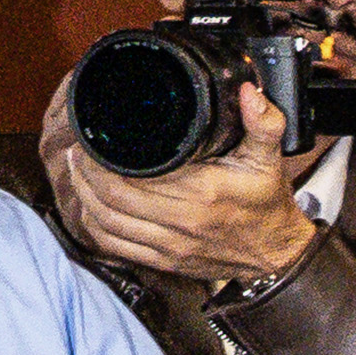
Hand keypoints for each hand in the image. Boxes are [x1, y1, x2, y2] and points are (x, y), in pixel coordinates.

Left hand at [38, 73, 323, 290]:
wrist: (276, 255)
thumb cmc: (267, 206)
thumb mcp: (269, 160)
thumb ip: (263, 123)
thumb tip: (246, 92)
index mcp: (201, 195)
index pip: (132, 179)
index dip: (102, 160)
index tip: (93, 139)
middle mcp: (180, 223)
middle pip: (111, 200)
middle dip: (87, 174)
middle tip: (80, 151)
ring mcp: (169, 246)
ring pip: (107, 224)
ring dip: (85, 198)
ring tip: (79, 172)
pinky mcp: (165, 262)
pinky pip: (116, 247)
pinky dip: (96, 226)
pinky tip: (90, 207)